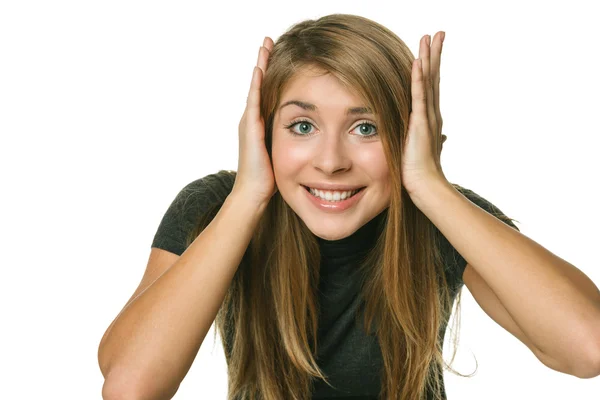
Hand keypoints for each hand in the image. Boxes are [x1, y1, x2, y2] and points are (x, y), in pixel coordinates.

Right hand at [232, 37, 277, 206]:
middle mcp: (251, 118)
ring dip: (260, 65)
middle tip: (268, 40)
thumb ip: (291, 139)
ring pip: (255, 86)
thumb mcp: (284, 153)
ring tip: (264, 45)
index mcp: (259, 123)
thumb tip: (310, 134)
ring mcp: (249, 122)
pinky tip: (261, 68)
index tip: (276, 53)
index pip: (265, 91)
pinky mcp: (250, 128)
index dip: (270, 72)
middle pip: (258, 83)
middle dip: (264, 61)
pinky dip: (257, 83)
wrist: (253, 193)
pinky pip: (254, 100)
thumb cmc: (268, 178)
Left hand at [401, 32, 448, 196]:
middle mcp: (432, 112)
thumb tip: (445, 135)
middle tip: (438, 32)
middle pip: (434, 75)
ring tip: (429, 37)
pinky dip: (419, 79)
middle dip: (435, 53)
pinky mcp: (420, 123)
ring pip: (428, 81)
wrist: (424, 185)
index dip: (432, 64)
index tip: (433, 45)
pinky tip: (417, 63)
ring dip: (428, 58)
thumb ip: (435, 137)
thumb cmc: (422, 170)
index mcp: (430, 116)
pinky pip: (419, 96)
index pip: (431, 84)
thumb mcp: (427, 148)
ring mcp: (427, 116)